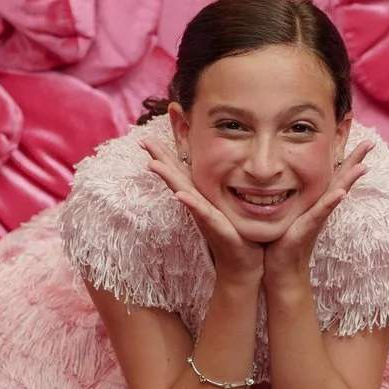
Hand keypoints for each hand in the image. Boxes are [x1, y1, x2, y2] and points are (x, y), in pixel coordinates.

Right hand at [145, 132, 263, 284]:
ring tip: (152, 164)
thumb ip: (232, 181)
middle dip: (160, 157)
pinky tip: (179, 194)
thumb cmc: (240, 232)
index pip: (184, 165)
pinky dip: (190, 204)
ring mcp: (203, 214)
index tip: (162, 125)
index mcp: (201, 193)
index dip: (173, 145)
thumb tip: (238, 158)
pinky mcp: (215, 227)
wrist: (245, 263)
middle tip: (143, 139)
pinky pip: (201, 213)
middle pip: (175, 175)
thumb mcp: (232, 200)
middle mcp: (197, 202)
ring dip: (167, 177)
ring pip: (182, 191)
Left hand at [262, 136, 373, 293]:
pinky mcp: (307, 228)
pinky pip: (321, 213)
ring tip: (364, 165)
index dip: (345, 155)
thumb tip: (284, 175)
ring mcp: (317, 217)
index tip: (357, 135)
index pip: (333, 173)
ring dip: (350, 179)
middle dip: (356, 160)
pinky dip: (331, 203)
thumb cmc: (281, 240)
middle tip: (372, 142)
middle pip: (342, 179)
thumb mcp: (288, 210)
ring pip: (336, 193)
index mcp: (316, 199)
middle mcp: (321, 207)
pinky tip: (341, 193)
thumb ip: (291, 194)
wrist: (281, 270)